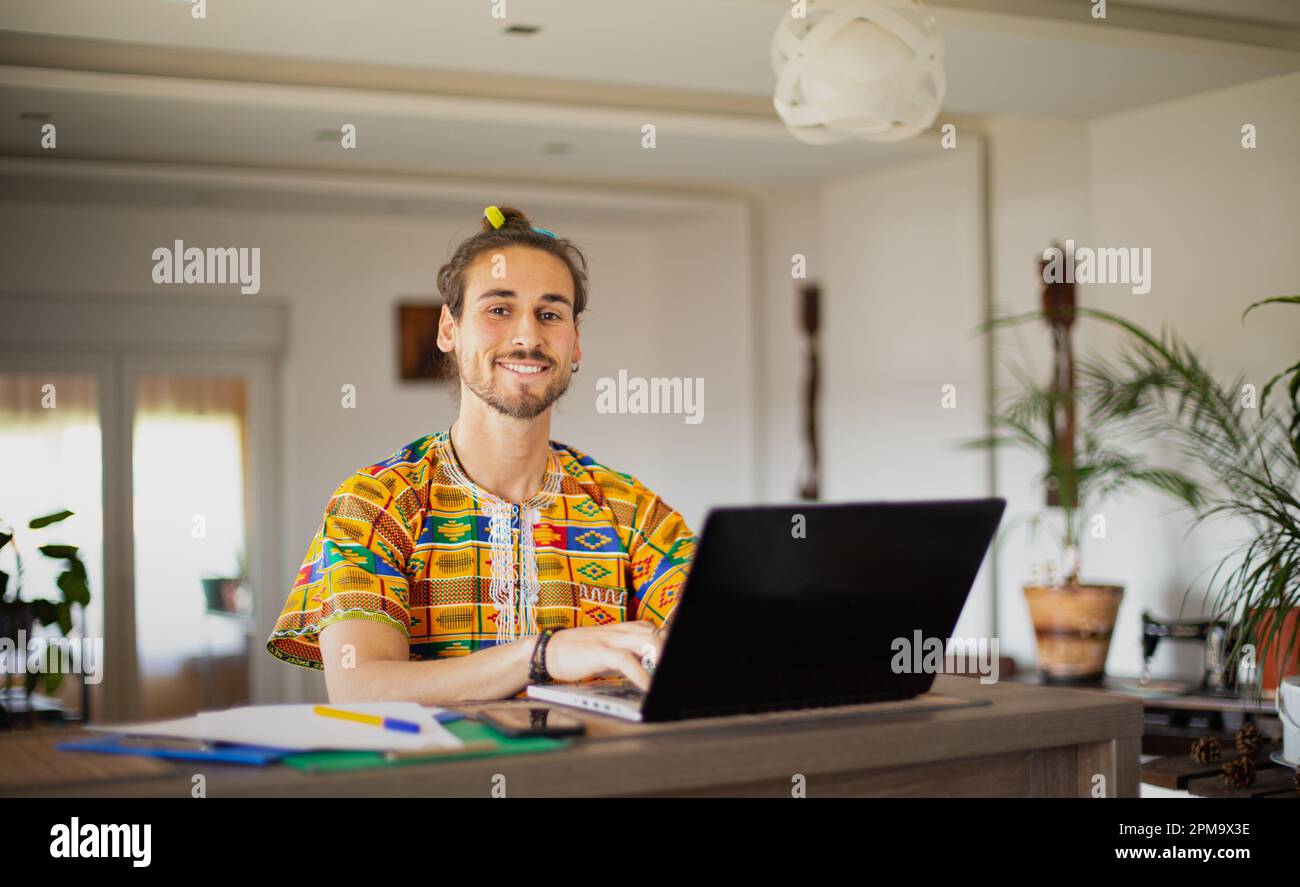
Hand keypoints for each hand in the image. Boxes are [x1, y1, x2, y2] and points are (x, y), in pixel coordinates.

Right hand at [542, 620, 664, 690]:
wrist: (549, 651)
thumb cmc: (581, 654)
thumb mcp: (610, 652)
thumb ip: (630, 656)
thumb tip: (650, 671)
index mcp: (626, 629)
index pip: (658, 630)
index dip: (670, 643)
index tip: (678, 660)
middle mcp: (623, 630)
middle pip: (659, 633)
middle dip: (670, 652)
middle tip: (673, 674)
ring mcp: (612, 638)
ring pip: (649, 641)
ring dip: (662, 661)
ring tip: (666, 679)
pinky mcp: (600, 651)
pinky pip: (627, 661)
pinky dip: (641, 676)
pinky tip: (647, 688)